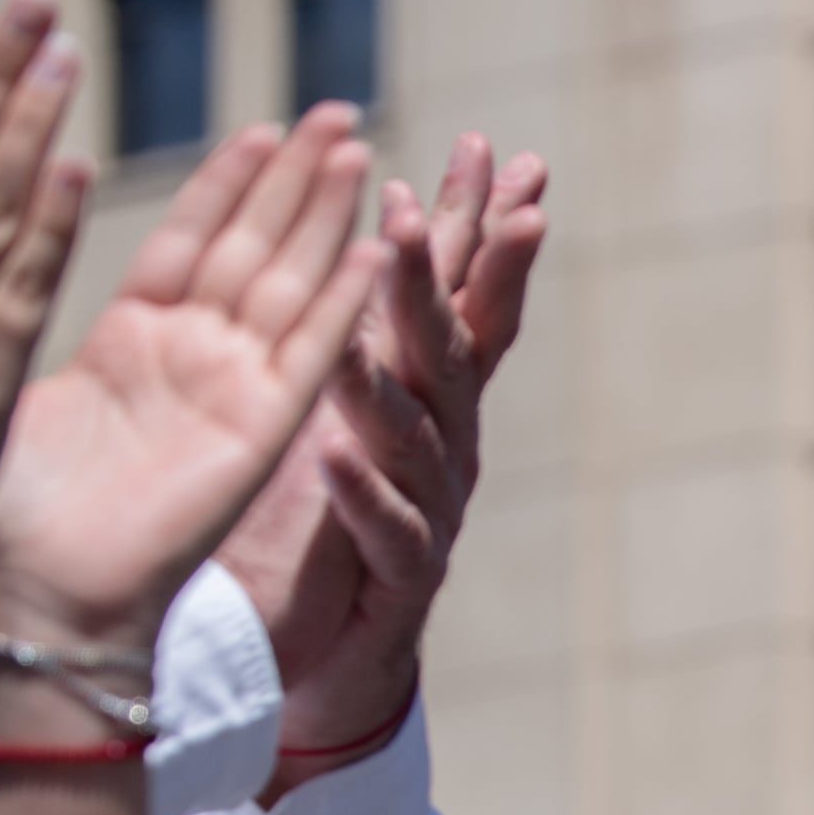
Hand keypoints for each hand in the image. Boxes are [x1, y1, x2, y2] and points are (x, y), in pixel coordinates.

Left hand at [0, 108, 381, 655]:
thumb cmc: (11, 514)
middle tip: (338, 113)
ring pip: (293, 285)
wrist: (49, 595)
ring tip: (360, 151)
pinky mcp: (262, 432)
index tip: (262, 127)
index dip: (228, 184)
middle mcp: (192, 361)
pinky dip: (346, 302)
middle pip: (256, 249)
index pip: (190, 243)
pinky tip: (374, 252)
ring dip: (329, 219)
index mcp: (130, 346)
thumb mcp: (3, 382)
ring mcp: (233, 393)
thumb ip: (12, 312)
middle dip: (297, 179)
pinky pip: (313, 354)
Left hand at [217, 125, 541, 764]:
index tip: (495, 152)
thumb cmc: (318, 531)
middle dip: (443, 267)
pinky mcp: (400, 581)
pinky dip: (361, 490)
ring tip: (370, 293)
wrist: (319, 663)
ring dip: (396, 354)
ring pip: (421, 428)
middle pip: (451, 348)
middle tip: (422, 196)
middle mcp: (446, 450)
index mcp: (428, 404)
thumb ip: (373, 338)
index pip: (465, 301)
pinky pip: (384, 530)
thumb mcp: (346, 418)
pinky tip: (334, 451)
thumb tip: (390, 238)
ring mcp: (430, 514)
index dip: (481, 229)